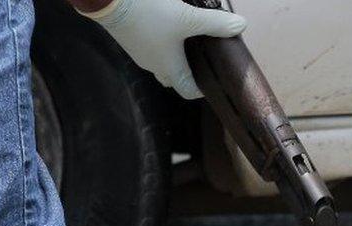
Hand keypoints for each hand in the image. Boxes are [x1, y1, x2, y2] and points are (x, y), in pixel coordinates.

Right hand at [81, 0, 245, 98]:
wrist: (110, 1)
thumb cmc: (152, 15)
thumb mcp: (188, 18)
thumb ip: (215, 23)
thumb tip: (241, 26)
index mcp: (170, 68)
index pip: (188, 90)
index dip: (201, 90)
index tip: (212, 83)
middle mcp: (154, 66)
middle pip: (174, 79)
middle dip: (188, 74)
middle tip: (203, 61)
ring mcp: (139, 54)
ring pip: (160, 64)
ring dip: (174, 59)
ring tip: (188, 43)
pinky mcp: (130, 40)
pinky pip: (149, 50)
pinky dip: (161, 46)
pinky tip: (167, 29)